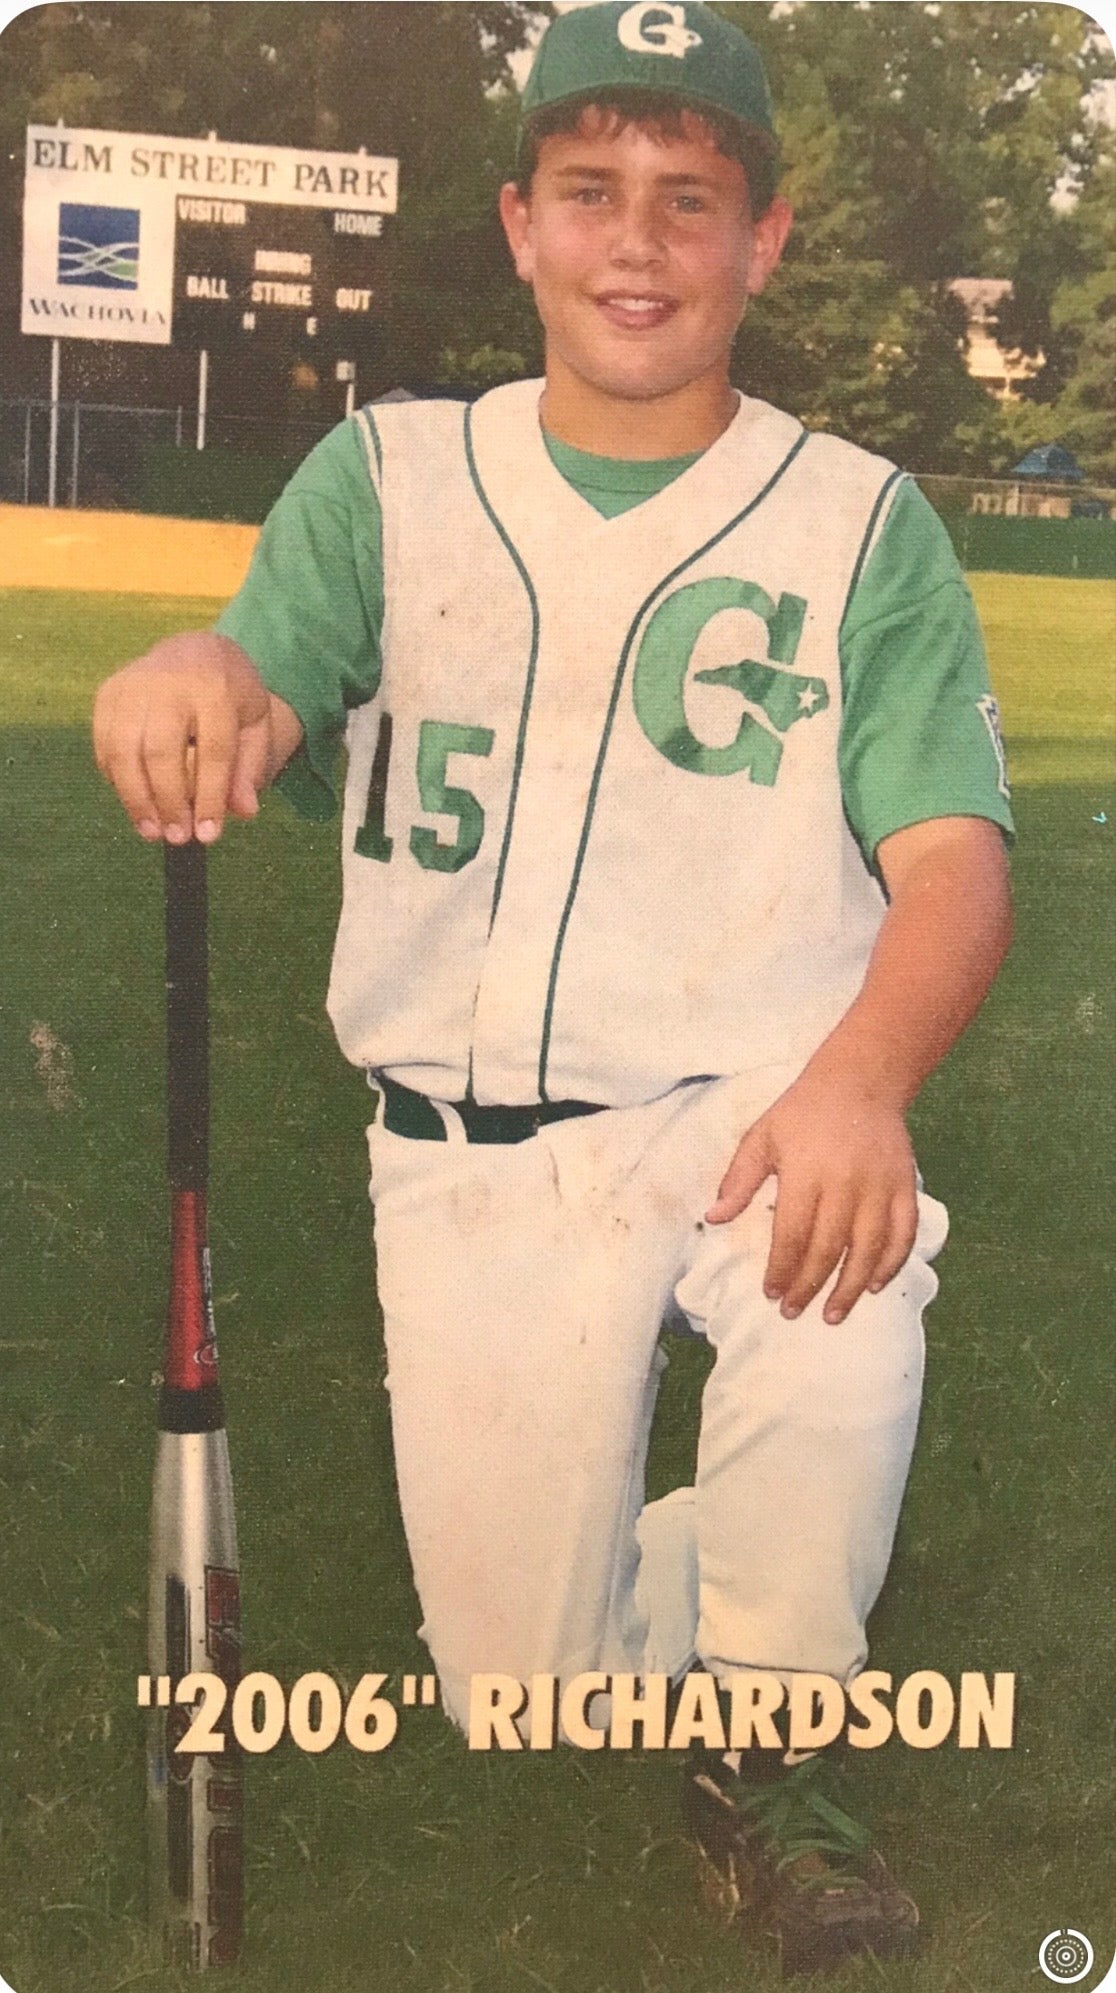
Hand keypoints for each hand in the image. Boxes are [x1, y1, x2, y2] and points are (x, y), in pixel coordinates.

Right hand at [92, 633, 287, 842]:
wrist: (195, 650)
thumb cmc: (230, 697)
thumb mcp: (255, 725)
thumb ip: (250, 767)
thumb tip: (244, 812)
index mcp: (215, 688)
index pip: (213, 750)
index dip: (209, 796)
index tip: (207, 835)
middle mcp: (169, 683)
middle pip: (161, 751)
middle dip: (168, 801)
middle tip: (177, 837)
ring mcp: (132, 686)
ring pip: (124, 750)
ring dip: (136, 799)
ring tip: (152, 832)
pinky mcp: (108, 694)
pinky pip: (104, 745)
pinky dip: (116, 780)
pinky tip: (135, 803)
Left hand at [706, 1060, 918, 1324]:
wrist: (861, 1080)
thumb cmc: (803, 1112)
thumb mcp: (762, 1137)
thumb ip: (738, 1179)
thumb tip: (713, 1218)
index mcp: (806, 1171)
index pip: (793, 1234)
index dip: (781, 1269)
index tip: (770, 1293)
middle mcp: (845, 1183)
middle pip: (828, 1248)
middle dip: (808, 1286)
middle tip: (792, 1312)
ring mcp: (880, 1186)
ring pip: (868, 1249)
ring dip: (850, 1288)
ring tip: (832, 1315)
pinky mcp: (905, 1186)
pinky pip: (903, 1234)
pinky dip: (892, 1264)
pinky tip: (874, 1285)